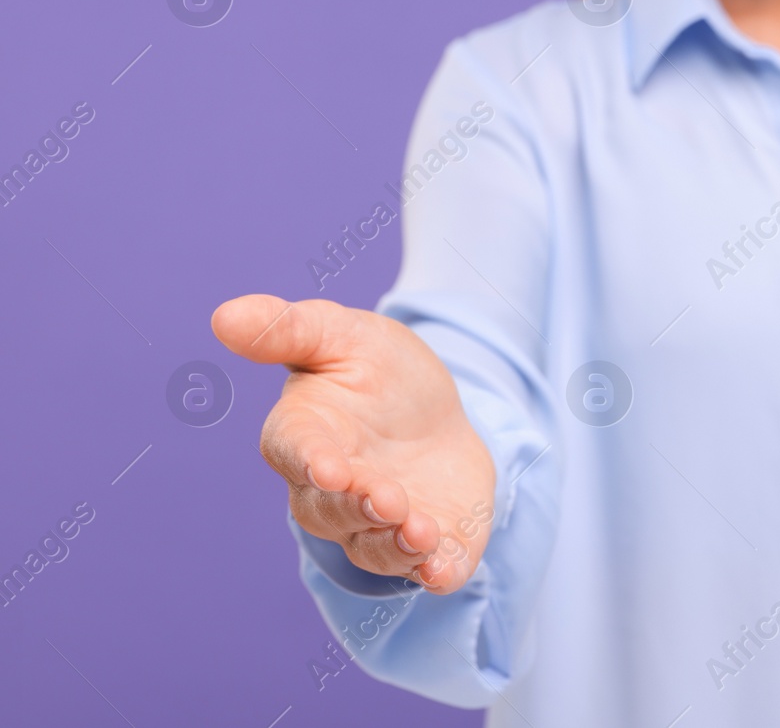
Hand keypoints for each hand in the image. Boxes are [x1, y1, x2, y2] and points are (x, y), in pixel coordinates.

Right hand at [212, 295, 495, 594]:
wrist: (433, 409)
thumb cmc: (373, 370)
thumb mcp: (340, 335)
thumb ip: (288, 328)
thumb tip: (225, 316)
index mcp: (304, 436)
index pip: (297, 453)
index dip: (312, 462)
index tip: (329, 467)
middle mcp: (331, 492)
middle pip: (334, 511)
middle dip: (360, 507)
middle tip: (387, 497)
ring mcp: (378, 524)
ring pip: (375, 548)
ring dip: (395, 546)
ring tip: (421, 532)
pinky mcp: (429, 542)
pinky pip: (427, 568)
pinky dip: (434, 573)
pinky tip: (443, 570)